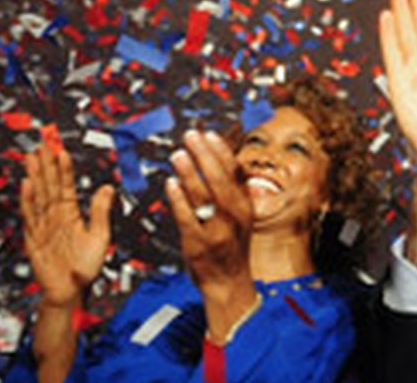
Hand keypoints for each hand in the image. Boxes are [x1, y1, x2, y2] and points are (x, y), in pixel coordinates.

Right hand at [20, 145, 113, 307]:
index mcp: (72, 214)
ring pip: (39, 195)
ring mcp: (44, 225)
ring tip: (32, 157)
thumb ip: (101, 211)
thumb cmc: (86, 267)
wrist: (70, 291)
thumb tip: (108, 188)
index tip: (61, 150)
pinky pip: (30, 215)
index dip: (64, 168)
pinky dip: (28, 199)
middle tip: (43, 143)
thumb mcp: (100, 236)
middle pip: (50, 185)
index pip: (67, 185)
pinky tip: (27, 183)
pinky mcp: (34, 237)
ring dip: (35, 176)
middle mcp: (57, 216)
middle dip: (46, 164)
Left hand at [165, 131, 255, 306]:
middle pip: (219, 178)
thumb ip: (232, 192)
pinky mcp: (199, 243)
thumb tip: (218, 159)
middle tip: (191, 136)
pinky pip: (187, 217)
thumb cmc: (231, 246)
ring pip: (203, 195)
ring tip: (178, 154)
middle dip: (204, 154)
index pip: (236, 172)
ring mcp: (218, 230)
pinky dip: (179, 199)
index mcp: (245, 206)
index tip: (209, 134)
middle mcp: (235, 215)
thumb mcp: (241, 217)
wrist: (229, 283)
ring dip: (189, 172)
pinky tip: (171, 184)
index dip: (222, 151)